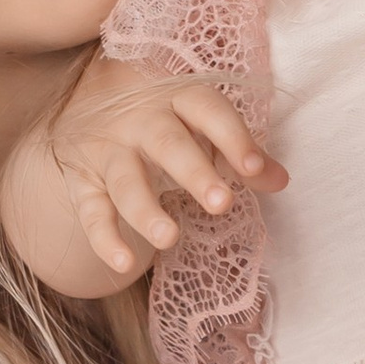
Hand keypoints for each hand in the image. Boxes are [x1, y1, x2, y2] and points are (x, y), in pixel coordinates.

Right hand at [44, 60, 283, 276]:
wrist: (87, 100)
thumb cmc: (164, 118)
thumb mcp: (202, 124)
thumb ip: (242, 153)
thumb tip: (280, 180)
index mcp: (177, 99)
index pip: (208, 111)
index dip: (232, 137)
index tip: (253, 168)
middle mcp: (140, 121)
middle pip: (167, 144)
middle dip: (193, 173)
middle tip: (220, 202)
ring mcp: (108, 151)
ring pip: (126, 181)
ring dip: (146, 210)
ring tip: (168, 238)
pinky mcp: (84, 180)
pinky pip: (91, 211)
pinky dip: (104, 239)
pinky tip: (124, 263)